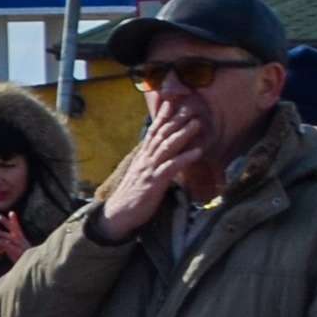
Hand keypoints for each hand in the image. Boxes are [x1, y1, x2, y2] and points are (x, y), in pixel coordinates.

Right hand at [96, 99, 203, 240]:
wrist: (119, 214)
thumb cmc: (134, 195)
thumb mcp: (143, 174)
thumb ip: (153, 162)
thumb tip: (163, 153)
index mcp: (143, 156)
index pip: (153, 131)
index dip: (162, 116)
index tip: (172, 101)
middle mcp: (145, 159)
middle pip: (161, 135)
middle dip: (176, 120)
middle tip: (191, 107)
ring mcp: (149, 170)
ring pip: (167, 147)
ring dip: (183, 134)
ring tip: (197, 123)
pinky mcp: (154, 183)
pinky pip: (171, 167)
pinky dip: (184, 158)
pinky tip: (198, 151)